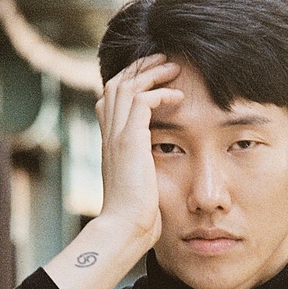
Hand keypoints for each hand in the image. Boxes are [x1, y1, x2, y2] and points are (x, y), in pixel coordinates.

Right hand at [94, 54, 182, 249]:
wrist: (125, 227)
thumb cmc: (138, 213)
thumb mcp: (142, 182)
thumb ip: (147, 165)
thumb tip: (161, 165)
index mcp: (111, 142)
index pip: (113, 98)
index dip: (132, 82)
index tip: (155, 76)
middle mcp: (110, 134)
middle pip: (117, 84)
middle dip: (141, 68)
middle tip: (164, 61)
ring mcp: (116, 136)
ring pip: (127, 86)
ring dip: (151, 73)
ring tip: (173, 69)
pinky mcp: (129, 141)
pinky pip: (141, 101)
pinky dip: (159, 94)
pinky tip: (177, 98)